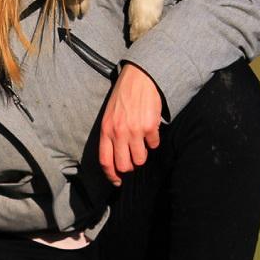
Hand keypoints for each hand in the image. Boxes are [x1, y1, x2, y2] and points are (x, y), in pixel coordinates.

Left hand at [99, 63, 162, 185]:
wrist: (140, 77)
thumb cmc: (124, 96)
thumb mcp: (110, 115)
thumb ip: (111, 134)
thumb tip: (116, 155)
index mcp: (106, 130)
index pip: (105, 160)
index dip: (111, 175)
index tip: (117, 181)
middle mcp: (119, 132)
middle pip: (124, 165)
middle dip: (130, 166)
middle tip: (134, 160)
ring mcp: (134, 131)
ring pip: (140, 159)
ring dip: (143, 154)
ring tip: (143, 142)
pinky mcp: (149, 127)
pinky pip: (154, 144)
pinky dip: (154, 140)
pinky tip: (151, 129)